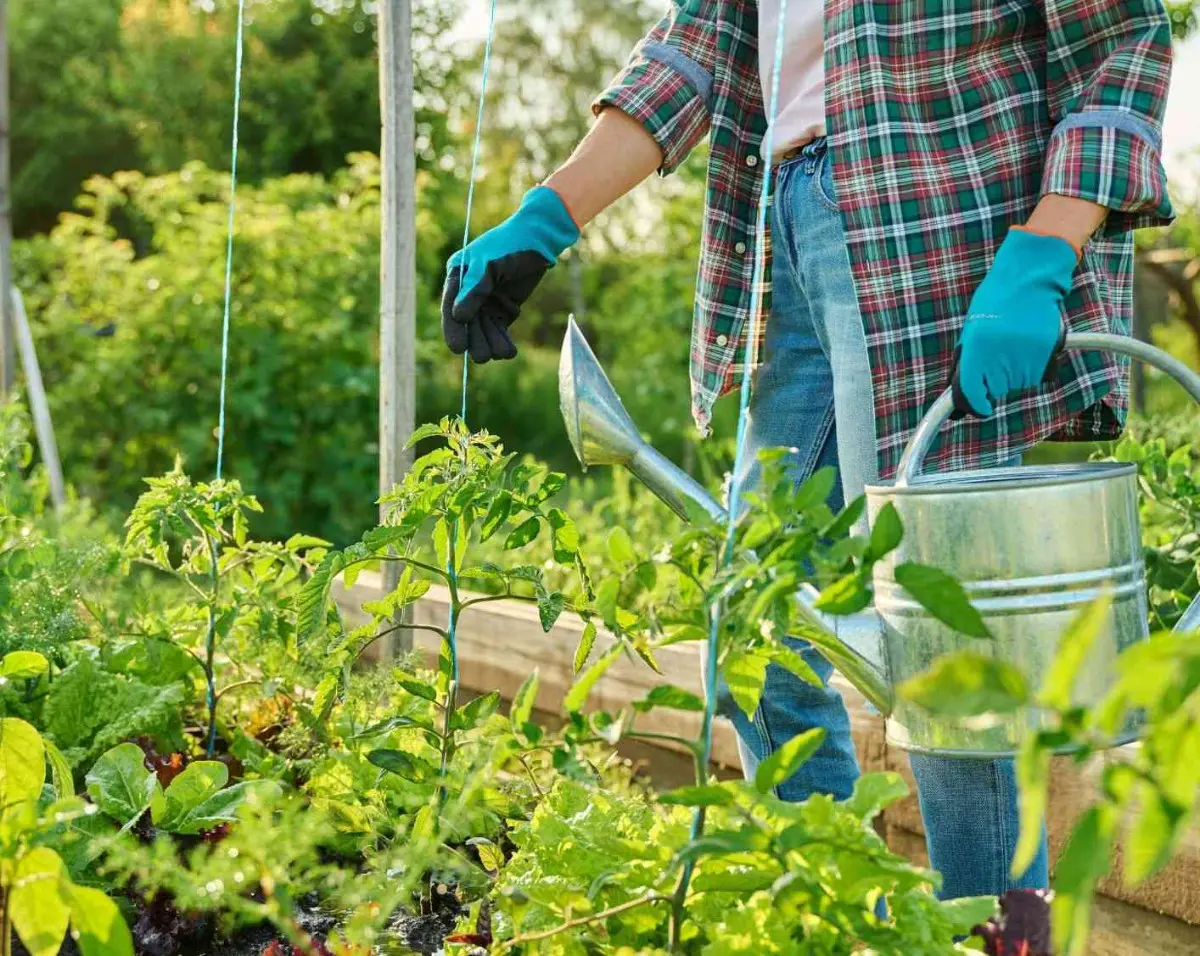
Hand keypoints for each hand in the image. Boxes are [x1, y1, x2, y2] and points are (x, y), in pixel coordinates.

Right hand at [441, 186, 579, 362]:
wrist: (539, 239)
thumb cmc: (510, 245)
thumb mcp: (489, 264)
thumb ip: (474, 290)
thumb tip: (458, 316)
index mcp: (458, 275)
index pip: (450, 306)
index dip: (453, 329)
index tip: (458, 348)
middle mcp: (468, 291)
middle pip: (467, 323)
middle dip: (475, 340)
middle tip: (483, 357)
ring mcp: (486, 301)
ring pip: (484, 329)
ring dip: (491, 343)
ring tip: (502, 354)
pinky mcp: (504, 309)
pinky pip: (499, 330)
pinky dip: (503, 341)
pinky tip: (509, 351)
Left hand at [950, 228, 1076, 416]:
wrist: (1028, 280)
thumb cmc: (996, 302)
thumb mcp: (971, 330)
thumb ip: (966, 360)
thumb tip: (961, 391)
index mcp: (976, 348)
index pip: (972, 391)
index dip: (976, 405)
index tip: (981, 409)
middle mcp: (1000, 355)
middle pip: (997, 389)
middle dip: (995, 380)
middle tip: (999, 355)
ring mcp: (1025, 355)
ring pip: (1018, 383)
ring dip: (1015, 373)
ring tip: (1013, 344)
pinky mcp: (1046, 353)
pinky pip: (1036, 375)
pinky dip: (1031, 367)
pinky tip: (1027, 346)